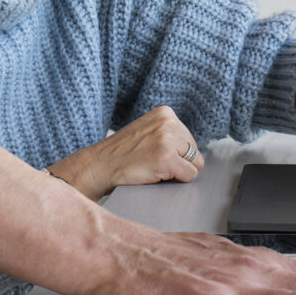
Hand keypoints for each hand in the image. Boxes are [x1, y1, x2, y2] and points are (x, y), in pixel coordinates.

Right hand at [48, 105, 202, 199]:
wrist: (100, 165)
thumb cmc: (122, 153)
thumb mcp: (147, 130)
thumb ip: (169, 133)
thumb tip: (195, 150)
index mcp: (165, 113)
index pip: (189, 138)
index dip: (175, 152)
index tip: (154, 153)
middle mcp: (169, 122)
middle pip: (195, 151)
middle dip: (179, 162)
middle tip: (153, 162)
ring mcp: (168, 140)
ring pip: (195, 164)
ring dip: (177, 171)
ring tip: (154, 167)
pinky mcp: (167, 158)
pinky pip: (189, 175)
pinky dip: (176, 181)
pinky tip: (155, 174)